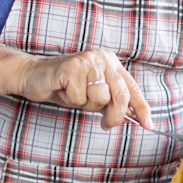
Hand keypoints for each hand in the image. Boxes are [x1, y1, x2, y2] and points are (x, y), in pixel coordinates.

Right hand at [17, 49, 150, 129]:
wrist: (33, 76)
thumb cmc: (64, 87)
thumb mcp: (92, 96)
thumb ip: (111, 103)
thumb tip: (132, 118)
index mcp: (111, 63)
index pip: (132, 87)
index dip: (142, 108)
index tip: (148, 124)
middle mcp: (102, 58)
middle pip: (121, 94)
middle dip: (115, 115)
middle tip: (105, 124)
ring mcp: (87, 61)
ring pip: (100, 98)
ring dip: (86, 105)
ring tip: (74, 95)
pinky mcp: (71, 67)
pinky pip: (79, 98)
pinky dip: (70, 100)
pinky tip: (63, 91)